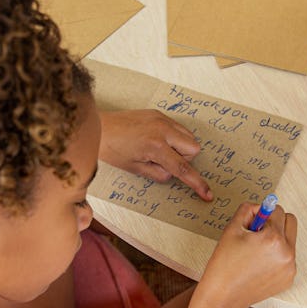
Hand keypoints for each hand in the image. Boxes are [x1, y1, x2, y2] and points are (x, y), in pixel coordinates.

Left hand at [98, 109, 212, 200]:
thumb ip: (158, 174)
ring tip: (158, 150)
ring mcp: (161, 119)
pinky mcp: (158, 113)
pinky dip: (173, 136)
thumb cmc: (112, 150)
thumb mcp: (135, 169)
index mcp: (156, 147)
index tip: (207, 194)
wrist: (99, 128)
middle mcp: (163, 130)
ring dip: (180, 147)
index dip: (197, 183)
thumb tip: (172, 173)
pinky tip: (155, 140)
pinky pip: (177, 127)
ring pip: (189, 136)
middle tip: (163, 161)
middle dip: (184, 158)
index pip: (183, 169)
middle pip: (193, 148)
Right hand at [199, 202, 297, 307]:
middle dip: (275, 222)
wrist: (225, 296)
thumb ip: (246, 211)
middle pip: (290, 221)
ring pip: (289, 240)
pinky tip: (258, 265)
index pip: (277, 210)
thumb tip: (259, 207)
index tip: (251, 222)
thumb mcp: (231, 230)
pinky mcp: (289, 278)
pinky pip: (287, 257)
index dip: (261, 213)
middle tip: (256, 233)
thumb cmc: (224, 264)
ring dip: (276, 239)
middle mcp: (287, 252)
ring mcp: (290, 267)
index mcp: (273, 238)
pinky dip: (276, 256)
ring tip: (255, 252)